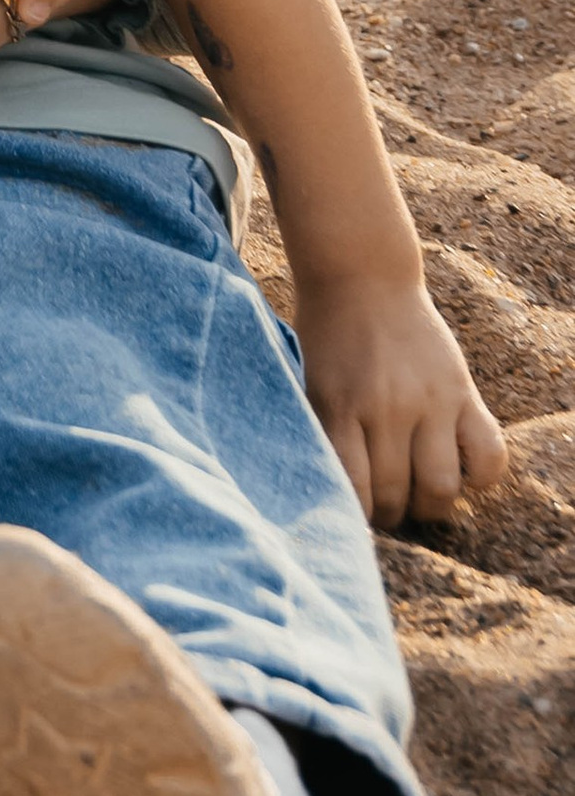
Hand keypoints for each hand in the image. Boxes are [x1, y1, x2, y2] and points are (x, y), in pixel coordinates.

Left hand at [297, 276, 509, 527]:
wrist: (361, 274)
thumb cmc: (326, 335)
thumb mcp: (308, 382)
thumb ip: (320, 432)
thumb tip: (324, 492)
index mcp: (340, 407)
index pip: (353, 490)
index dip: (355, 518)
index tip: (353, 520)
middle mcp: (388, 408)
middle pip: (396, 495)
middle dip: (390, 515)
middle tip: (386, 509)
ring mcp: (430, 400)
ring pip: (442, 486)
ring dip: (431, 505)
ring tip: (420, 496)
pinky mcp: (463, 391)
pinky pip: (488, 456)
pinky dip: (479, 478)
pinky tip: (459, 470)